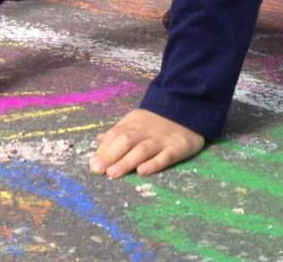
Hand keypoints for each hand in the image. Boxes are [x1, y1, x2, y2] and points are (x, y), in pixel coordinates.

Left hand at [88, 109, 204, 177]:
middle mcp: (145, 131)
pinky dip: (154, 163)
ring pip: (143, 150)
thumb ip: (118, 133)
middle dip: (111, 156)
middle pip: (126, 141)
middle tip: (100, 170)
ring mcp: (162, 139)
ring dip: (127, 162)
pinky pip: (166, 156)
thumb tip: (98, 141)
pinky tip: (143, 171)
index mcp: (133, 123)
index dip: (104, 150)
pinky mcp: (178, 147)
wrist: (188, 109)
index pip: (115, 135)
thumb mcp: (135, 122)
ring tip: (114, 174)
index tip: (93, 165)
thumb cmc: (157, 122)